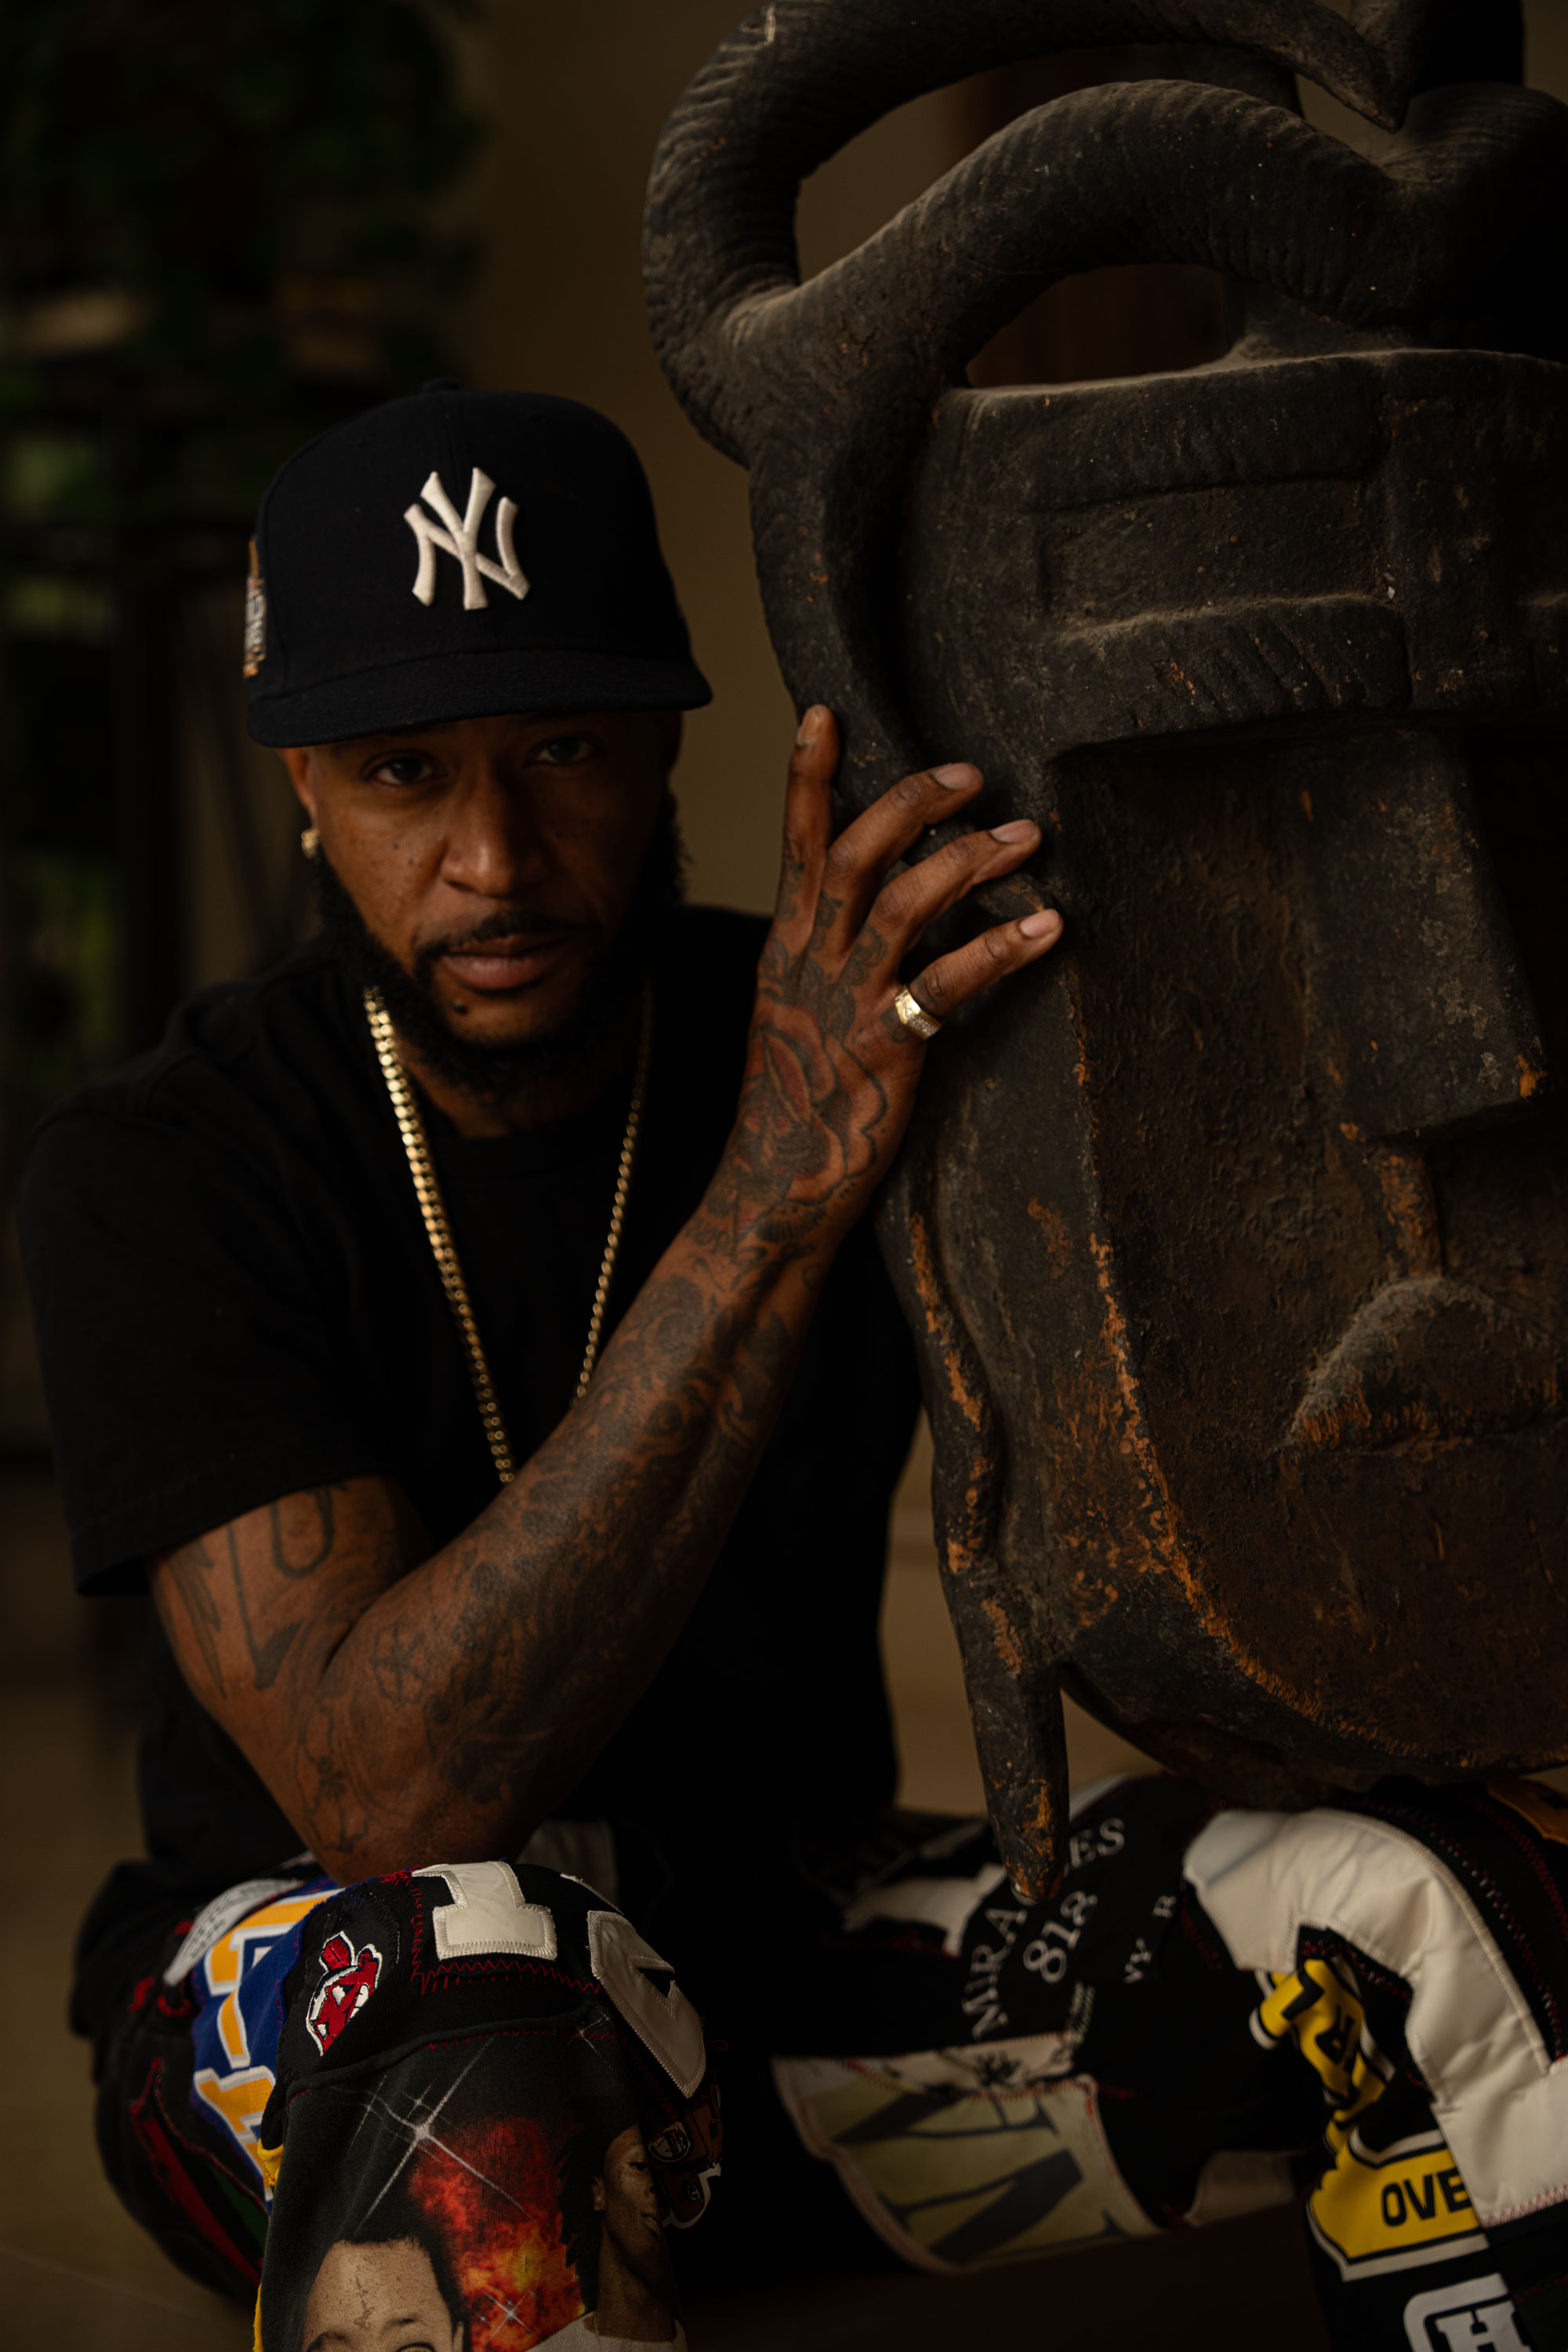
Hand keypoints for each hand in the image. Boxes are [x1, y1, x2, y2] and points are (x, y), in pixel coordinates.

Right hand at [718, 706, 1062, 1251]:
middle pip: (852, 855)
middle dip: (910, 803)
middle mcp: (808, 964)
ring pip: (903, 906)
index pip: (793, 843)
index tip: (823, 710)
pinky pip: (946, 986)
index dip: (806, 775)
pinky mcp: (885, 1050)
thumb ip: (825, 952)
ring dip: (969, 862)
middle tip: (971, 773)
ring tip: (1028, 835)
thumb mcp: (794, 1013)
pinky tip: (1048, 927)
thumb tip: (875, 902)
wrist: (773, 1194)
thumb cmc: (797, 1104)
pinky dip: (1001, 949)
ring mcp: (844, 1005)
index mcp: (784, 948)